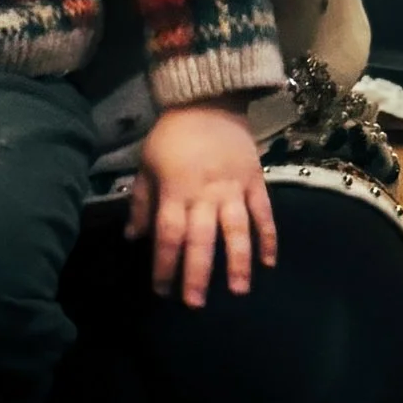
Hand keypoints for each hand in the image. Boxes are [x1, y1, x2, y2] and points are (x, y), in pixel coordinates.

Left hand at [129, 101, 277, 307]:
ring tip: (239, 290)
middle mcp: (205, 194)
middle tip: (196, 304)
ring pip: (237, 229)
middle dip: (198, 273)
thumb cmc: (173, 134)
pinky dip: (269, 236)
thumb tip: (133, 238)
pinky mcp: (254, 180)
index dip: (165, 265)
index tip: (162, 291)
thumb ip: (141, 201)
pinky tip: (269, 262)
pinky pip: (263, 211)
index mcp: (175, 190)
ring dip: (238, 261)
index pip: (168, 235)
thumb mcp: (147, 162)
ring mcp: (233, 187)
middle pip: (201, 239)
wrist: (209, 97)